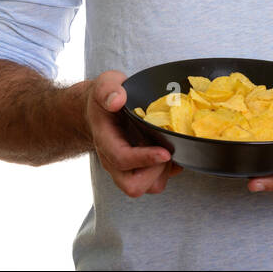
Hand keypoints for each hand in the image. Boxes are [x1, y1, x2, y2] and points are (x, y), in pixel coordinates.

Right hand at [86, 70, 182, 197]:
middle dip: (155, 172)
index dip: (144, 159)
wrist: (100, 110)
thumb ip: (109, 89)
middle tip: (167, 150)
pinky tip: (172, 150)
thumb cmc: (105, 98)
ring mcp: (127, 167)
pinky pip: (156, 181)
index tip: (165, 152)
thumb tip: (117, 100)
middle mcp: (114, 160)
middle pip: (132, 186)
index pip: (122, 159)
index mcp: (106, 141)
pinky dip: (168, 170)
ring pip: (147, 187)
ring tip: (169, 149)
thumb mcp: (105, 84)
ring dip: (163, 172)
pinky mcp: (140, 168)